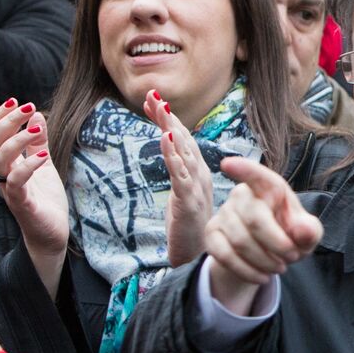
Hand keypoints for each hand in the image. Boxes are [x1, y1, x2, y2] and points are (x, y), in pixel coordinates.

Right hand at [0, 99, 68, 296]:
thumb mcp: (43, 164)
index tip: (16, 100)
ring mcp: (10, 189)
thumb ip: (38, 141)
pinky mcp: (21, 203)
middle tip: (27, 107)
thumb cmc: (45, 199)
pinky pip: (16, 181)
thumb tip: (36, 114)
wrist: (51, 233)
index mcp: (6, 163)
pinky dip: (28, 165)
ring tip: (36, 128)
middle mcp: (3, 174)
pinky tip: (42, 155)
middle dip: (7, 121)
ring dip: (17, 139)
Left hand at [143, 89, 212, 267]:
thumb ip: (181, 174)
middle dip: (166, 116)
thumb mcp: (184, 196)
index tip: (152, 100)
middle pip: (183, 139)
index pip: (182, 139)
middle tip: (151, 94)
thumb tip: (173, 154)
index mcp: (198, 173)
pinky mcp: (188, 203)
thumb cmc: (191, 229)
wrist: (202, 259)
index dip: (168, 119)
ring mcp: (196, 188)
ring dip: (169, 128)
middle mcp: (200, 175)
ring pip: (182, 152)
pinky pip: (180, 175)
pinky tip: (165, 139)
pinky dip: (172, 155)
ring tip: (158, 108)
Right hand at [205, 156, 322, 315]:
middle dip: (277, 244)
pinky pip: (224, 255)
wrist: (270, 254)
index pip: (257, 176)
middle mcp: (242, 196)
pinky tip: (262, 276)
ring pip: (240, 241)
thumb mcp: (307, 234)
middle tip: (292, 257)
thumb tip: (303, 229)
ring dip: (264, 261)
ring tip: (279, 267)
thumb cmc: (291, 235)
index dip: (243, 169)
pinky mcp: (212, 234)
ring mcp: (223, 214)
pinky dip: (247, 271)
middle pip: (255, 219)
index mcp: (269, 188)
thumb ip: (310, 230)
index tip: (227, 164)